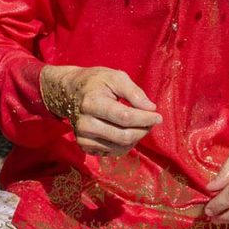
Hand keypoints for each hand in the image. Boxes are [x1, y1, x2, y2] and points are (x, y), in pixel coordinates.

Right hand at [40, 64, 162, 156]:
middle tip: (152, 121)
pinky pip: (113, 152)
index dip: (144, 119)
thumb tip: (151, 108)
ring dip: (136, 137)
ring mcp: (83, 138)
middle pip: (123, 136)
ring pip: (120, 147)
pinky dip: (126, 143)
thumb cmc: (96, 82)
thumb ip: (134, 92)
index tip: (158, 116)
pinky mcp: (85, 147)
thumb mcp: (115, 77)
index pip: (124, 117)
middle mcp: (85, 124)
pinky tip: (127, 130)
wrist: (70, 92)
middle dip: (143, 129)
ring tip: (139, 124)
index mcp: (91, 103)